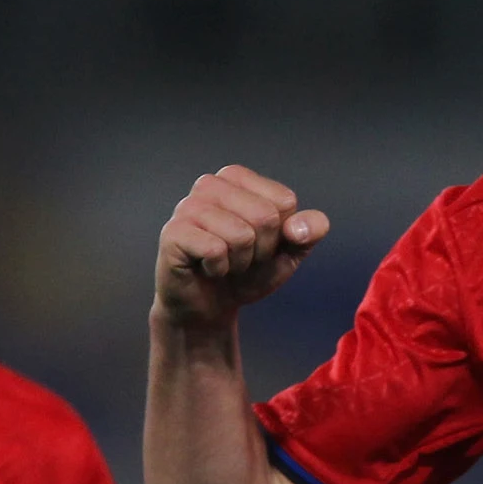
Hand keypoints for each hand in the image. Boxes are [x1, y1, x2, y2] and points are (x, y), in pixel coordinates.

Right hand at [155, 165, 330, 328]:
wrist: (211, 305)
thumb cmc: (248, 272)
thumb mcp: (290, 251)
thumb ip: (309, 231)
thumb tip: (300, 227)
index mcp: (238, 177)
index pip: (284, 201)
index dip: (280, 234)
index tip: (260, 244)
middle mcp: (211, 184)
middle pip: (265, 217)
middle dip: (261, 250)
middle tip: (240, 257)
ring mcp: (188, 206)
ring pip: (241, 235)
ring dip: (239, 262)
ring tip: (223, 263)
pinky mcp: (173, 232)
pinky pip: (215, 250)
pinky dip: (218, 269)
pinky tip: (206, 268)